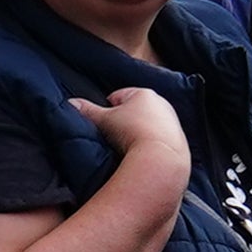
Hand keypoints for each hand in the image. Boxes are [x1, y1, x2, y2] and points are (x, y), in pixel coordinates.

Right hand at [77, 84, 192, 198]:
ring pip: (149, 125)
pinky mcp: (180, 140)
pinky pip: (159, 139)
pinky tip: (143, 155)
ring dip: (138, 133)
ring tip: (127, 148)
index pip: (118, 96)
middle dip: (124, 121)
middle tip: (113, 136)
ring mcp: (173, 122)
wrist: (161, 158)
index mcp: (144, 94)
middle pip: (135, 110)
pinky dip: (151, 145)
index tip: (103, 123)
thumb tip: (71, 103)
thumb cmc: (131, 133)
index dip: (107, 109)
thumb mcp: (103, 121)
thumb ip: (87, 111)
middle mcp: (162, 104)